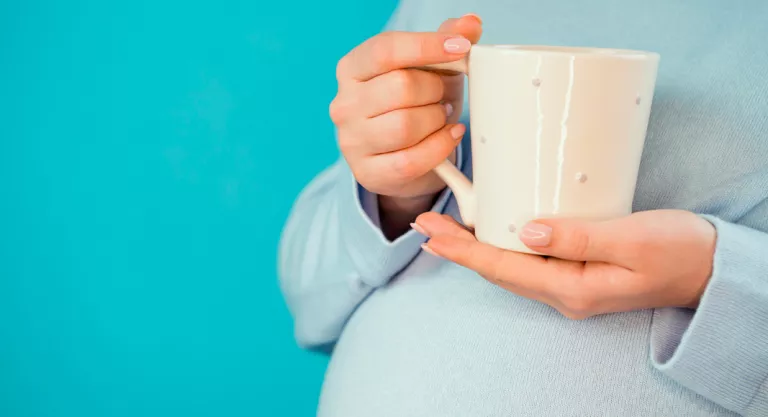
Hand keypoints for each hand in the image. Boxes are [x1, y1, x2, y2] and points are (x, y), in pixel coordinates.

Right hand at [329, 15, 482, 235]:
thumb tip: (470, 24)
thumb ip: (447, 40)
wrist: (403, 157)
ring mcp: (351, 141)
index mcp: (352, 68)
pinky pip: (410, 160)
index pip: (386, 50)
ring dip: (436, 120)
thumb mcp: (430, 69)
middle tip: (444, 96)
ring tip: (440, 118)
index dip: (427, 46)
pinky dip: (438, 148)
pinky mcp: (367, 172)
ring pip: (405, 125)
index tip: (461, 48)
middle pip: (401, 87)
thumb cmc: (415, 104)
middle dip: (436, 90)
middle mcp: (344, 103)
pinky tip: (448, 137)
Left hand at [415, 209, 716, 318]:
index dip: (464, 251)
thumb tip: (527, 231)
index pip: (503, 269)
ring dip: (477, 244)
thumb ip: (579, 237)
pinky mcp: (578, 268)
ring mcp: (570, 282)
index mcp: (573, 288)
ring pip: (511, 264)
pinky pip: (530, 258)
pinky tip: (493, 228)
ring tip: (446, 225)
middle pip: (499, 269)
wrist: (710, 267)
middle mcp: (565, 291)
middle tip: (425, 225)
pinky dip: (504, 242)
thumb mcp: (633, 240)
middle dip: (460, 247)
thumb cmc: (679, 252)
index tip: (431, 233)